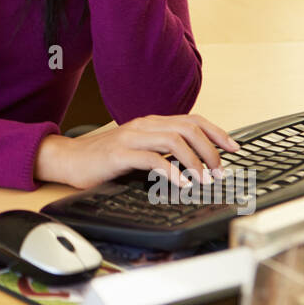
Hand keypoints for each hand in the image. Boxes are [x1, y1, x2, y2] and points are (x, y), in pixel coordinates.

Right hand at [34, 114, 240, 190]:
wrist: (69, 160)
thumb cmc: (104, 158)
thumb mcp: (138, 149)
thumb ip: (162, 149)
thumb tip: (194, 162)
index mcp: (151, 122)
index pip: (192, 120)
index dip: (217, 133)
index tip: (234, 149)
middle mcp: (144, 125)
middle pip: (188, 128)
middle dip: (211, 150)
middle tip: (220, 171)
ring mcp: (131, 137)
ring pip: (174, 140)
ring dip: (195, 161)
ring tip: (204, 180)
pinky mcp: (119, 154)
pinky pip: (152, 158)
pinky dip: (171, 171)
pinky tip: (180, 183)